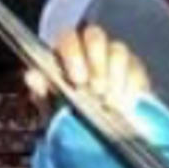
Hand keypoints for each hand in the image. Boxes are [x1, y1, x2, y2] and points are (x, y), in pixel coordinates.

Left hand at [28, 20, 155, 120]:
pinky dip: (131, 88)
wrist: (96, 131)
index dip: (73, 54)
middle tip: (96, 89)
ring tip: (110, 102)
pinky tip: (125, 105)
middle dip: (96, 62)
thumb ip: (42, 90)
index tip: (77, 79)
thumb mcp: (51, 104)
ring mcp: (115, 56)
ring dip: (115, 76)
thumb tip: (31, 76)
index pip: (68, 38)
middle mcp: (91, 47)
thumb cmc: (70, 111)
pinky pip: (136, 70)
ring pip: (118, 50)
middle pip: (95, 36)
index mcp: (67, 51)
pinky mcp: (135, 71)